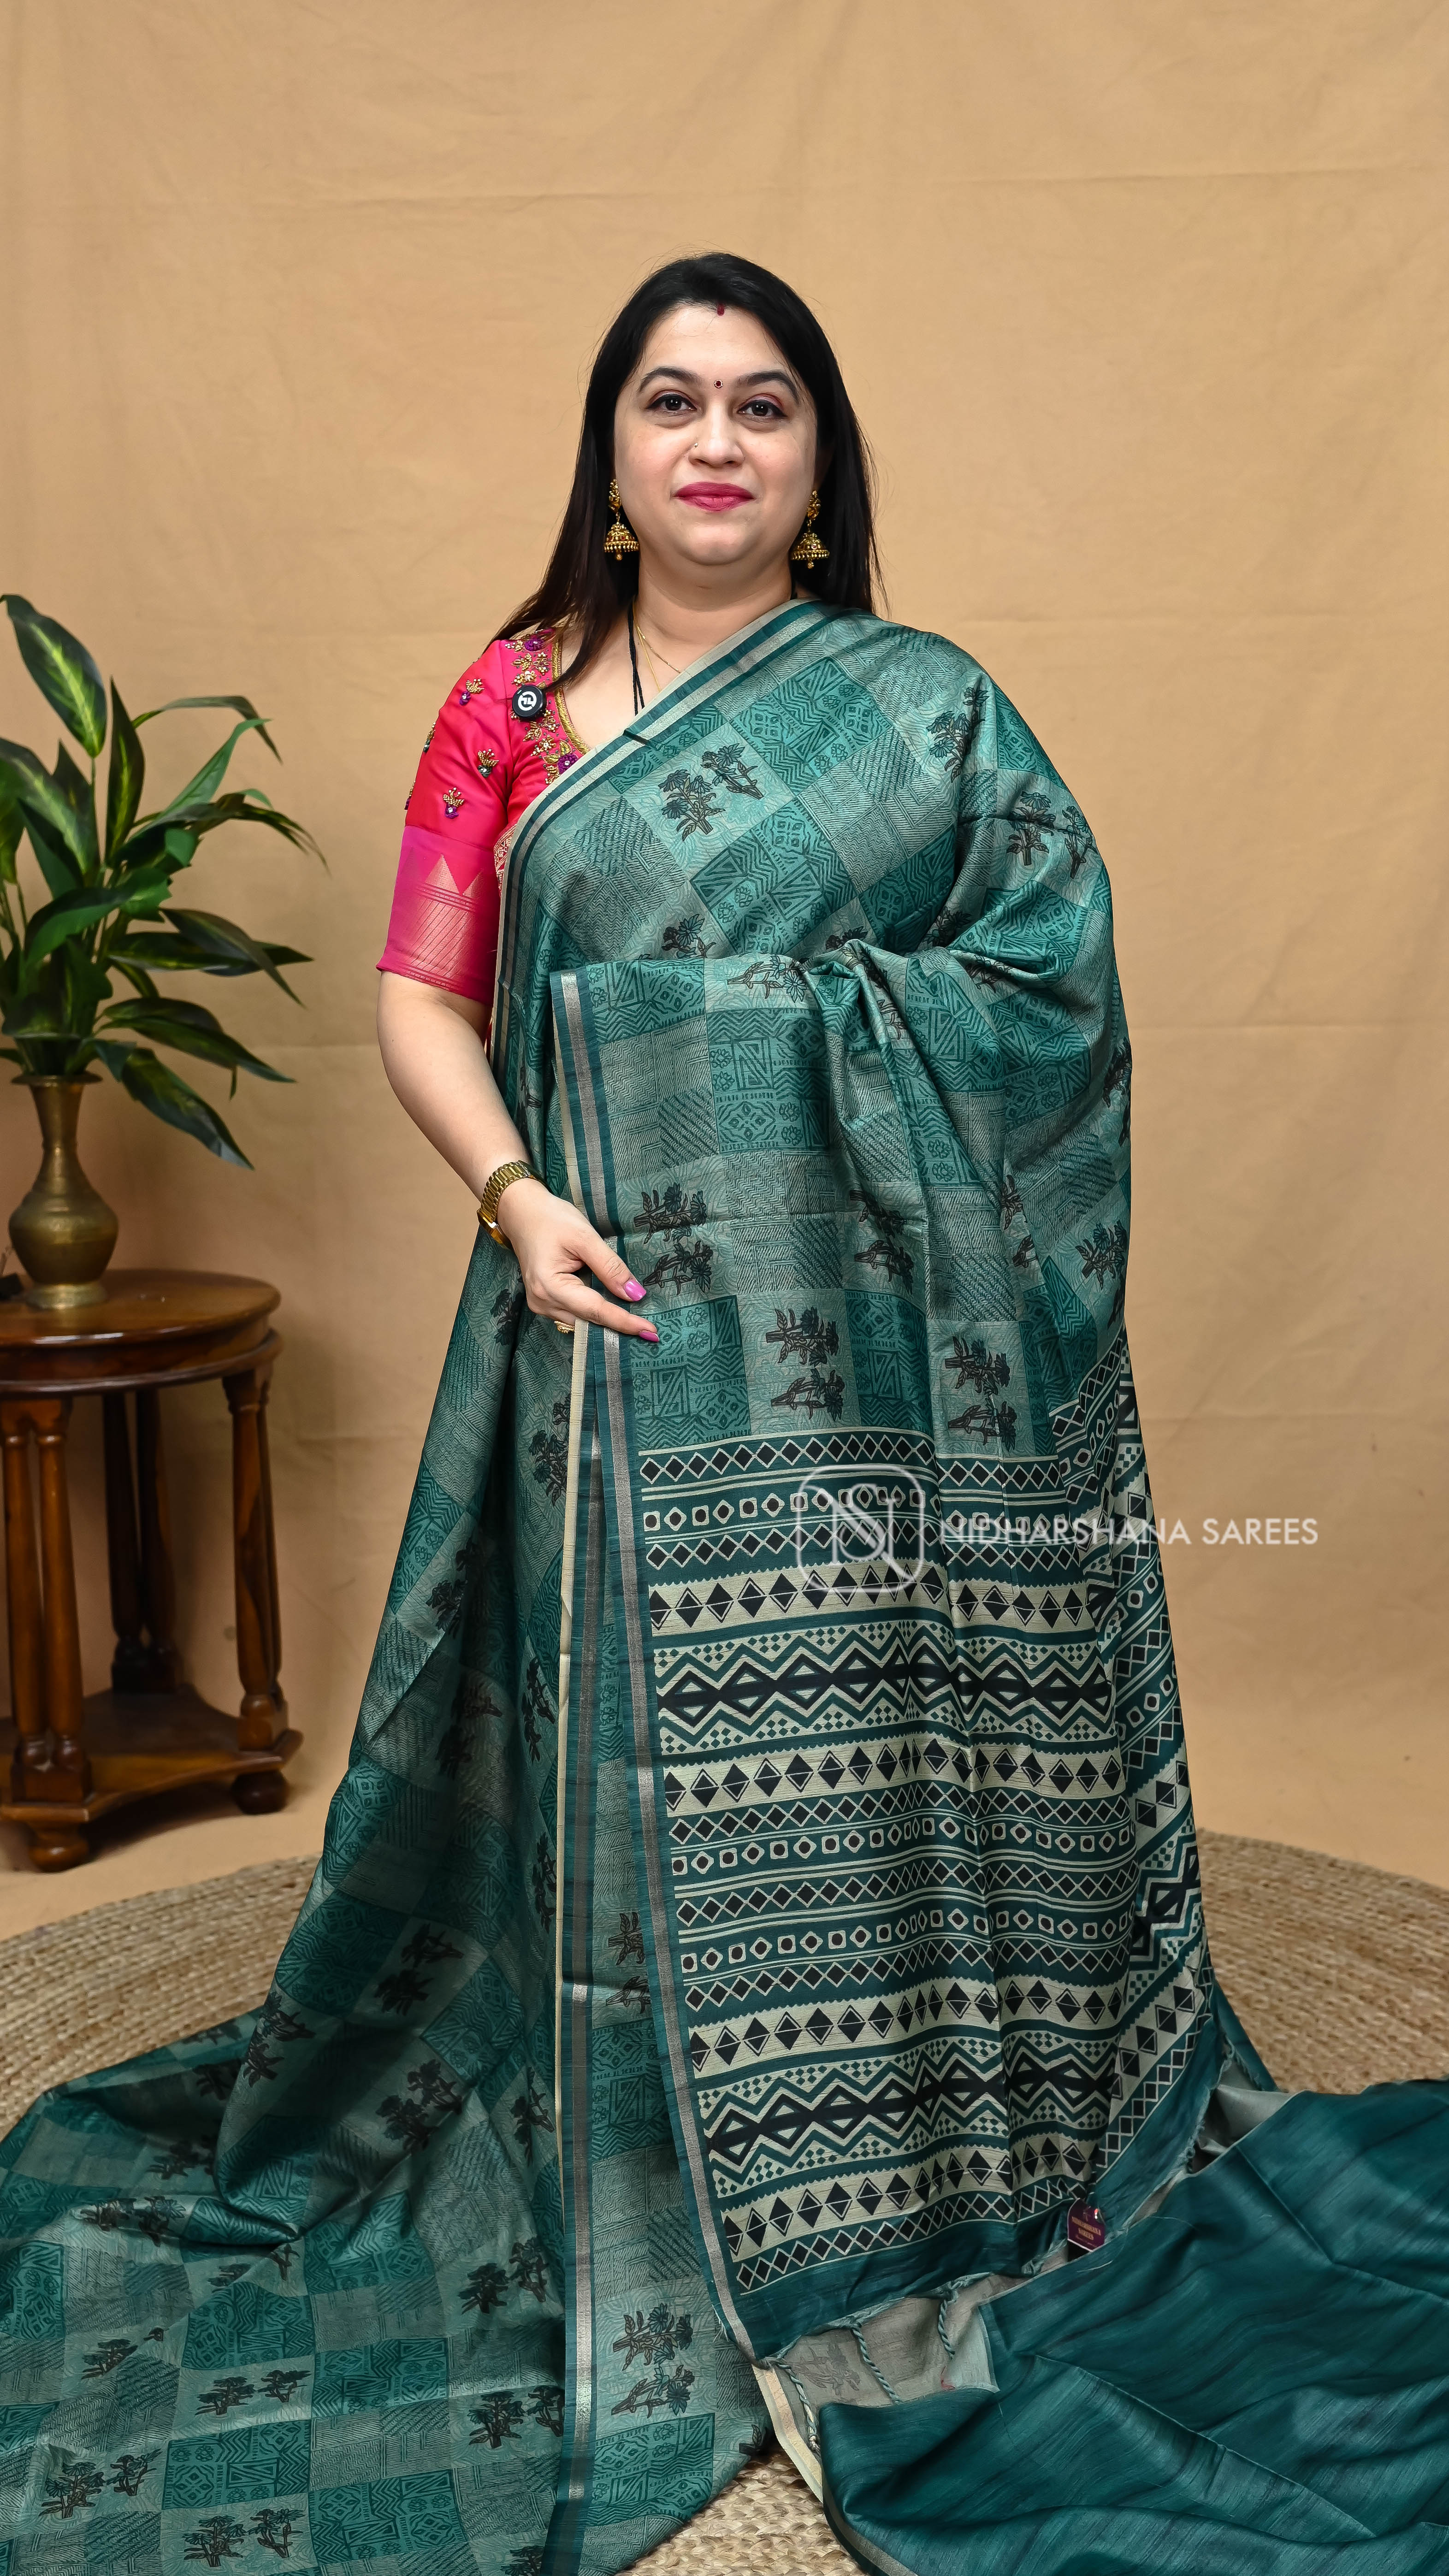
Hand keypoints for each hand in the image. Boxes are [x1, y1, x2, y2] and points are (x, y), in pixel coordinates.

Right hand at [496, 1176, 657, 1339]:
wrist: (521, 1212)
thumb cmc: (551, 1219)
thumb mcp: (585, 1237)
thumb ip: (610, 1267)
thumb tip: (635, 1294)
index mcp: (550, 1286)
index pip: (595, 1310)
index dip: (624, 1322)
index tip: (650, 1333)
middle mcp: (543, 1302)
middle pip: (588, 1321)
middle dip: (618, 1325)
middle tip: (650, 1331)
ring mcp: (541, 1304)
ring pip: (582, 1321)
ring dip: (607, 1320)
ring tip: (637, 1321)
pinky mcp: (544, 1301)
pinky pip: (574, 1314)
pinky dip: (594, 1313)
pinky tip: (613, 1310)